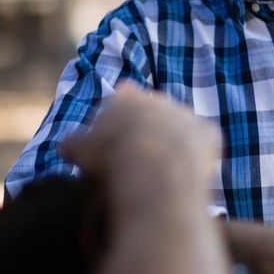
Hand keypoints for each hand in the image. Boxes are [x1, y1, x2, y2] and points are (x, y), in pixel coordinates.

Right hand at [60, 84, 219, 212]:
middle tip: (139, 159)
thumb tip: (65, 147)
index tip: (116, 142)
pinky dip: (198, 157)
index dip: (119, 120)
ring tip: (162, 172)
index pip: (122, 98)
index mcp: (126, 97)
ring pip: (179, 128)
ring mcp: (185, 114)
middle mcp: (158, 98)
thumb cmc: (111, 157)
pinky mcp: (208, 133)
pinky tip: (186, 175)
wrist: (153, 167)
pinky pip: (204, 143)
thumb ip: (74, 144)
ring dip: (173, 144)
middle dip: (149, 131)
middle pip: (153, 112)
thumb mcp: (80, 150)